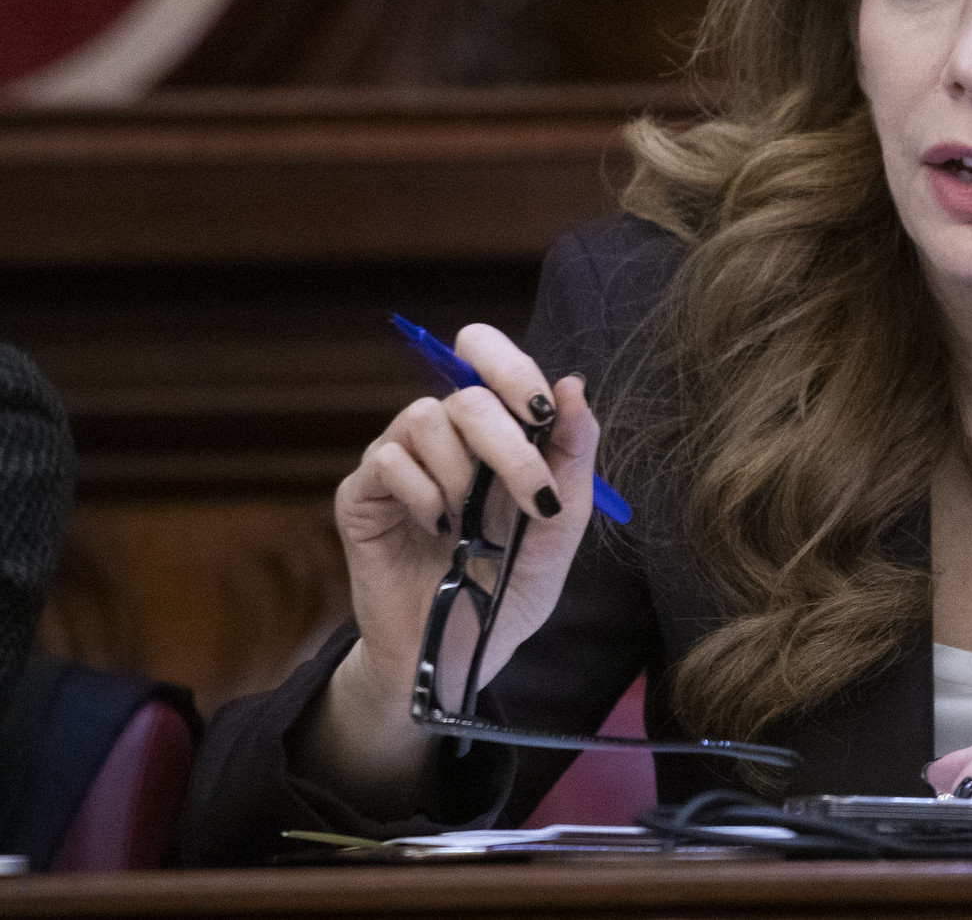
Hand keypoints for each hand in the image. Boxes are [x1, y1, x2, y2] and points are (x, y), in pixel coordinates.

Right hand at [329, 324, 597, 731]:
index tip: (543, 411)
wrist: (458, 655)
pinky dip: (424, 496)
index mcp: (493, 431)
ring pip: (426, 418)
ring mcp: (398, 461)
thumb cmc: (509, 587)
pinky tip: (438, 532)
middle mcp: (444, 436)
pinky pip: (388, 460)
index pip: (485, 355)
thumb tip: (573, 383)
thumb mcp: (560, 526)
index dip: (512, 367)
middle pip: (467, 393)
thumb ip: (571, 456)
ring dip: (465, 475)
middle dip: (511, 444)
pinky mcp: (360, 495)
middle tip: (534, 499)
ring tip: (472, 526)